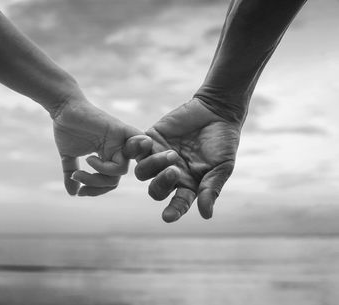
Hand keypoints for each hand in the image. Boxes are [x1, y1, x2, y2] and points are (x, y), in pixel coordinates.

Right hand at [53, 97, 150, 195]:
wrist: (63, 108)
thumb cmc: (66, 128)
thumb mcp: (69, 157)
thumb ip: (72, 175)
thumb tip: (72, 193)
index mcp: (108, 156)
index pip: (110, 182)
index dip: (95, 191)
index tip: (80, 192)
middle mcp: (117, 150)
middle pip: (115, 180)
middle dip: (95, 184)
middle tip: (78, 176)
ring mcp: (120, 140)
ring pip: (121, 170)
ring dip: (99, 173)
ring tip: (86, 161)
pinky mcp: (121, 130)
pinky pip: (134, 147)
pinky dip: (119, 159)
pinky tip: (95, 157)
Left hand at [128, 98, 240, 221]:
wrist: (216, 111)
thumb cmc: (223, 141)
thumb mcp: (222, 166)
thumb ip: (211, 189)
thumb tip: (206, 215)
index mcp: (188, 185)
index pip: (178, 203)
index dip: (173, 211)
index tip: (167, 216)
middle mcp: (170, 174)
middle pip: (155, 189)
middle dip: (162, 183)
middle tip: (175, 171)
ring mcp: (157, 157)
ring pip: (142, 172)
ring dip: (153, 165)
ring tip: (171, 153)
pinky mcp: (150, 140)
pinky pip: (134, 149)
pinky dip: (136, 147)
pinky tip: (147, 141)